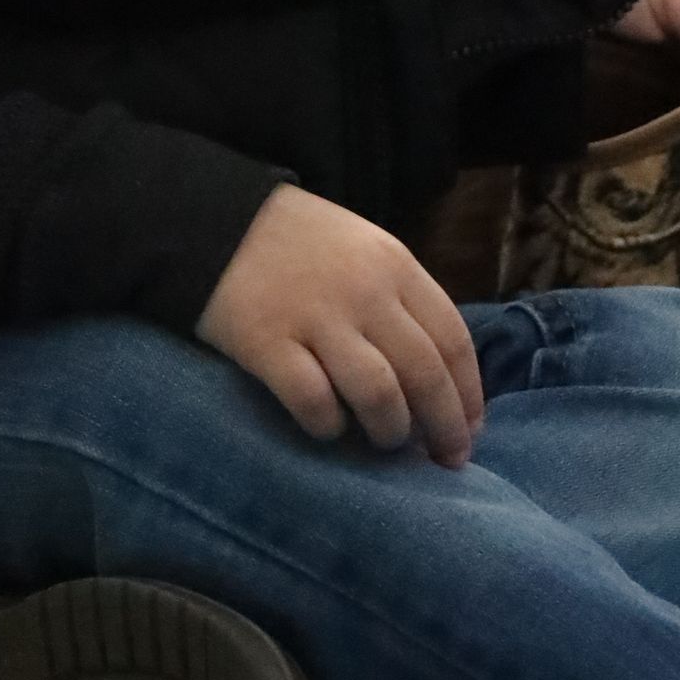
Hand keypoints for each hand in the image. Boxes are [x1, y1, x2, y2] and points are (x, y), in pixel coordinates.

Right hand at [197, 184, 483, 463]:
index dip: (468, 394)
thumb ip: (397, 300)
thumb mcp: (361, 249)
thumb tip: (435, 379)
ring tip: (384, 443)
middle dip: (444, 428)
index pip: (452, 339)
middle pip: (424, 374)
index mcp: (393, 265)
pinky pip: (314, 402)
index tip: (470, 431)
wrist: (209, 217)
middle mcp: (364, 292)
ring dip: (390, 431)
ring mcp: (314, 317)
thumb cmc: (294, 241)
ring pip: (379, 395)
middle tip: (445, 462)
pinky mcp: (267, 342)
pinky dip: (329, 426)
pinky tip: (327, 428)